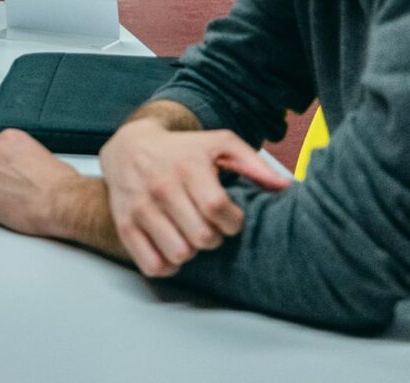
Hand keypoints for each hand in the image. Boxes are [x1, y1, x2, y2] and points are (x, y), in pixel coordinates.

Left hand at [0, 129, 87, 240]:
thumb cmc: (58, 183)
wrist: (59, 202)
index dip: (3, 165)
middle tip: (15, 189)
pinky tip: (9, 207)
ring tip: (15, 199)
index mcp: (9, 138)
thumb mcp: (41, 156)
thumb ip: (21, 158)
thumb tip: (18, 168)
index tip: (11, 173)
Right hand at [97, 119, 293, 276]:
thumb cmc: (182, 150)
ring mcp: (140, 208)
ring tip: (191, 235)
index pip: (217, 209)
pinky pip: (151, 264)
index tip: (230, 218)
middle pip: (201, 237)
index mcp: (188, 167)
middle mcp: (161, 187)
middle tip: (210, 226)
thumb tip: (285, 187)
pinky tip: (173, 248)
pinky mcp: (124, 225)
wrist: (130, 148)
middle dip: (214, 238)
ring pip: (179, 253)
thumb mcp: (220, 144)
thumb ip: (254, 164)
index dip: (232, 222)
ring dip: (192, 251)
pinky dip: (167, 265)